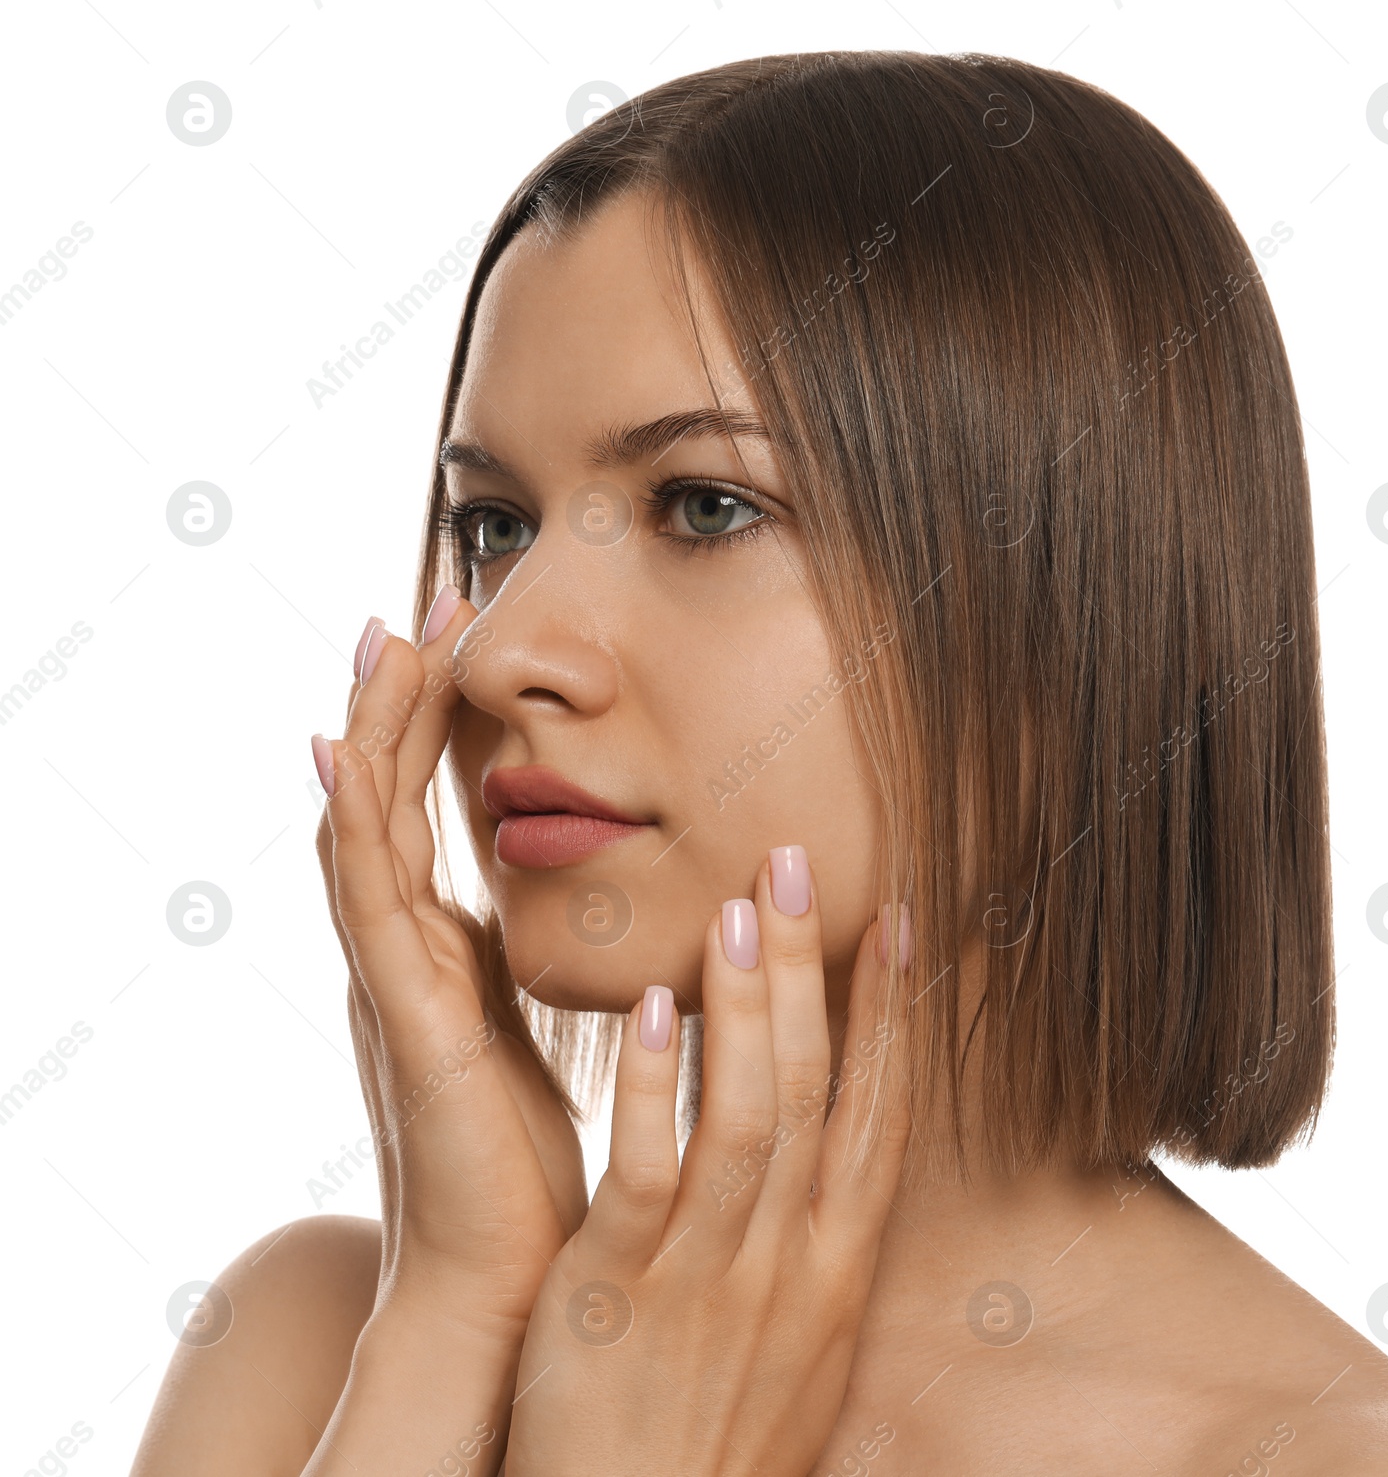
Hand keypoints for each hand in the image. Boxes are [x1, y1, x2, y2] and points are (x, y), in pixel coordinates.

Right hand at [313, 590, 587, 1342]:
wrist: (501, 1270)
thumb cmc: (524, 1154)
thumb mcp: (532, 1025)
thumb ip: (533, 956)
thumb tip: (568, 890)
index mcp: (441, 948)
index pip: (425, 807)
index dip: (433, 719)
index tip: (459, 631)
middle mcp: (402, 949)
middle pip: (386, 794)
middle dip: (400, 695)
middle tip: (423, 597)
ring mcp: (389, 977)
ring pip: (365, 825)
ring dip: (373, 728)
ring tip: (385, 635)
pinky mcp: (398, 1014)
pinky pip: (365, 899)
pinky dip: (352, 823)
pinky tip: (341, 756)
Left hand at [504, 846, 912, 1476]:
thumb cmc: (718, 1445)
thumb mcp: (803, 1353)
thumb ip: (815, 1249)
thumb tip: (836, 1166)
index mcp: (839, 1271)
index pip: (879, 1113)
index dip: (890, 1011)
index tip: (893, 924)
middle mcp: (790, 1263)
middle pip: (815, 1089)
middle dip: (812, 970)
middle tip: (797, 862)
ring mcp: (707, 1276)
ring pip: (746, 1115)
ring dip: (747, 1003)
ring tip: (741, 906)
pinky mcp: (617, 1292)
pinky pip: (647, 1172)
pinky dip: (656, 1086)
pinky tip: (658, 1011)